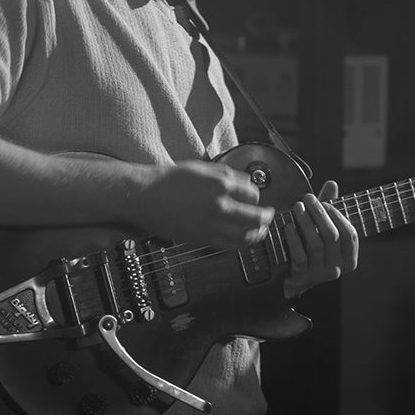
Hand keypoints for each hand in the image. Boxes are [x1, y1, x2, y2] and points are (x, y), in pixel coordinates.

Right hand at [133, 161, 273, 248]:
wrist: (146, 197)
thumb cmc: (169, 180)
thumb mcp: (202, 168)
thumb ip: (227, 174)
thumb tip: (246, 182)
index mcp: (220, 185)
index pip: (253, 194)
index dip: (257, 196)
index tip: (255, 197)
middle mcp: (218, 206)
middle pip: (256, 217)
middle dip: (267, 217)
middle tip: (269, 215)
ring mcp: (211, 225)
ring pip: (246, 236)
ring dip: (258, 233)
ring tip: (261, 230)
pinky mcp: (202, 239)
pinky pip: (230, 246)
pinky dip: (241, 243)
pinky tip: (244, 239)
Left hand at [283, 180, 358, 298]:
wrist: (293, 278)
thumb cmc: (311, 248)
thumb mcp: (322, 229)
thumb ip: (329, 209)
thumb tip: (332, 184)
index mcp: (349, 259)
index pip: (350, 235)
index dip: (338, 216)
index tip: (326, 202)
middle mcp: (337, 269)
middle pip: (332, 236)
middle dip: (319, 214)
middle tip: (307, 198)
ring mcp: (320, 275)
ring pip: (316, 244)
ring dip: (306, 223)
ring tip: (297, 207)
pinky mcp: (302, 277)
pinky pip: (299, 256)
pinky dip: (293, 239)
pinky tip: (287, 226)